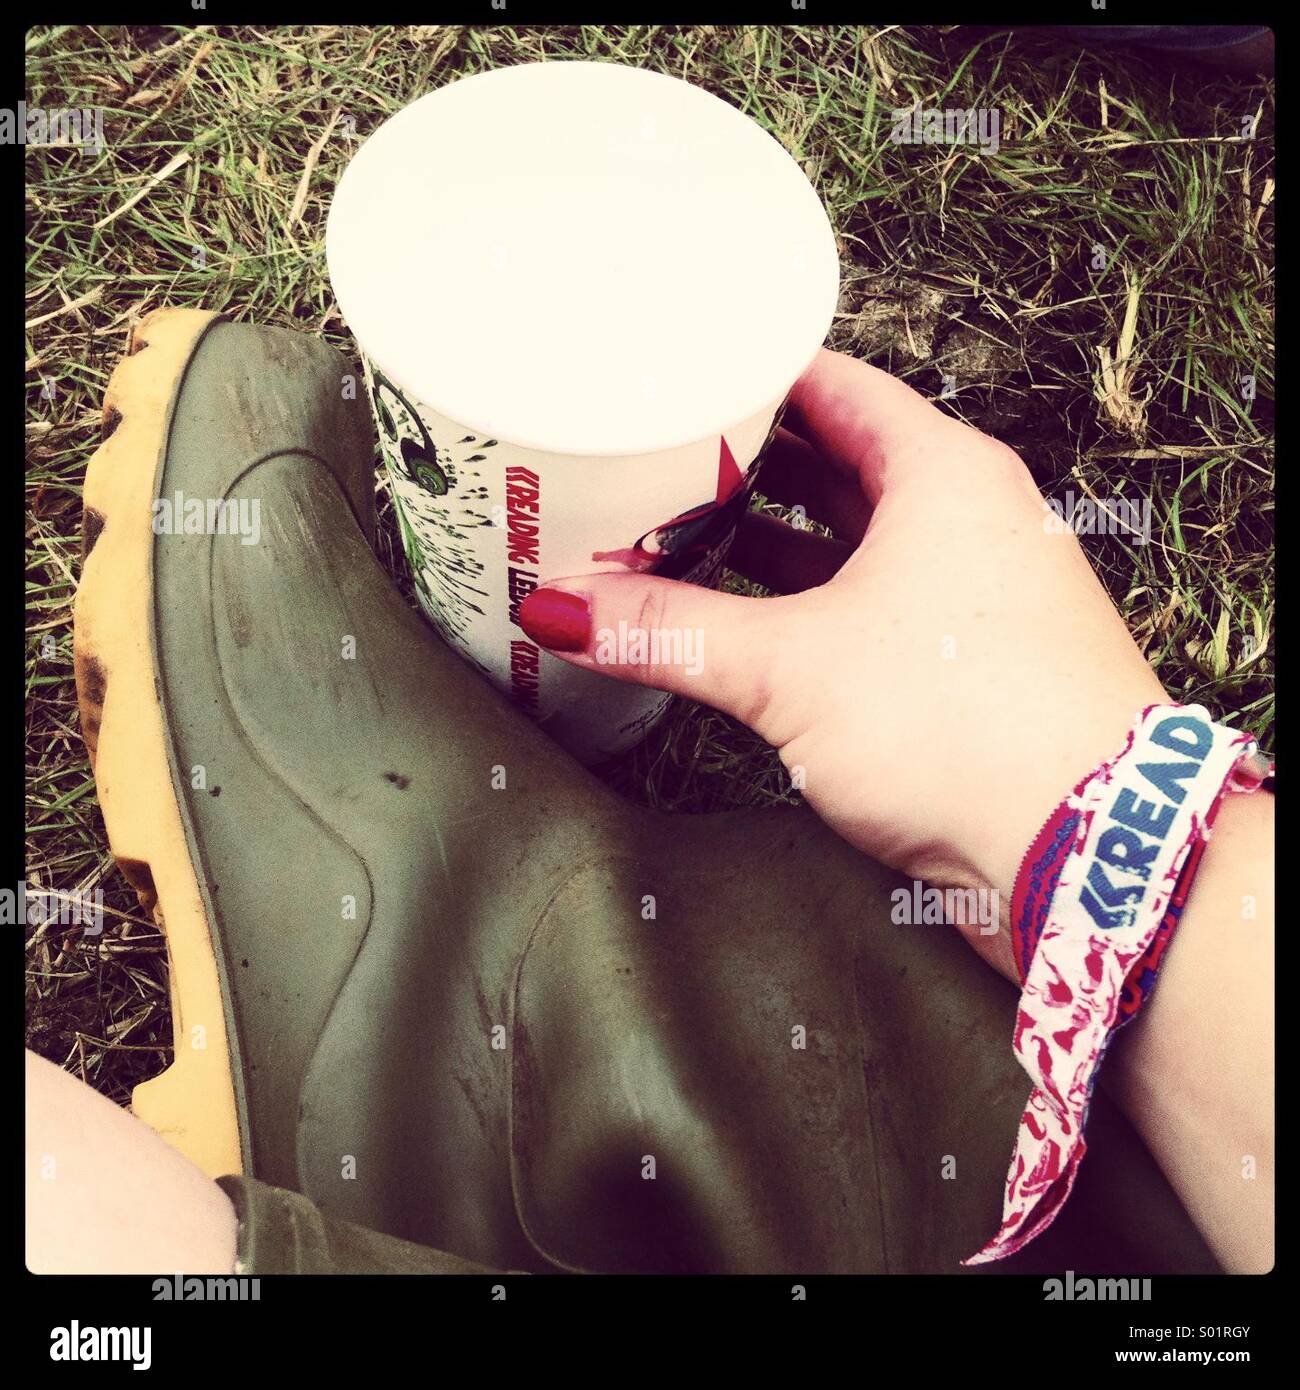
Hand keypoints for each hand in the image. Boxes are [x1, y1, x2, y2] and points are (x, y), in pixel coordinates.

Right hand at [520, 349, 1165, 977]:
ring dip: (765, 544)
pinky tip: (738, 624)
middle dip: (740, 466)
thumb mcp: (793, 668)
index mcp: (940, 472)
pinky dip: (800, 606)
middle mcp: (963, 517)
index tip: (669, 385)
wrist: (1087, 851)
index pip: (830, 384)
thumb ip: (671, 632)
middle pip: (832, 461)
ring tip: (672, 540)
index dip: (744, 379)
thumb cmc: (968, 725)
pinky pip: (864, 605)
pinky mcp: (960, 661)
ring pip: (846, 540)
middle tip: (650, 465)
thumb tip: (564, 610)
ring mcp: (965, 592)